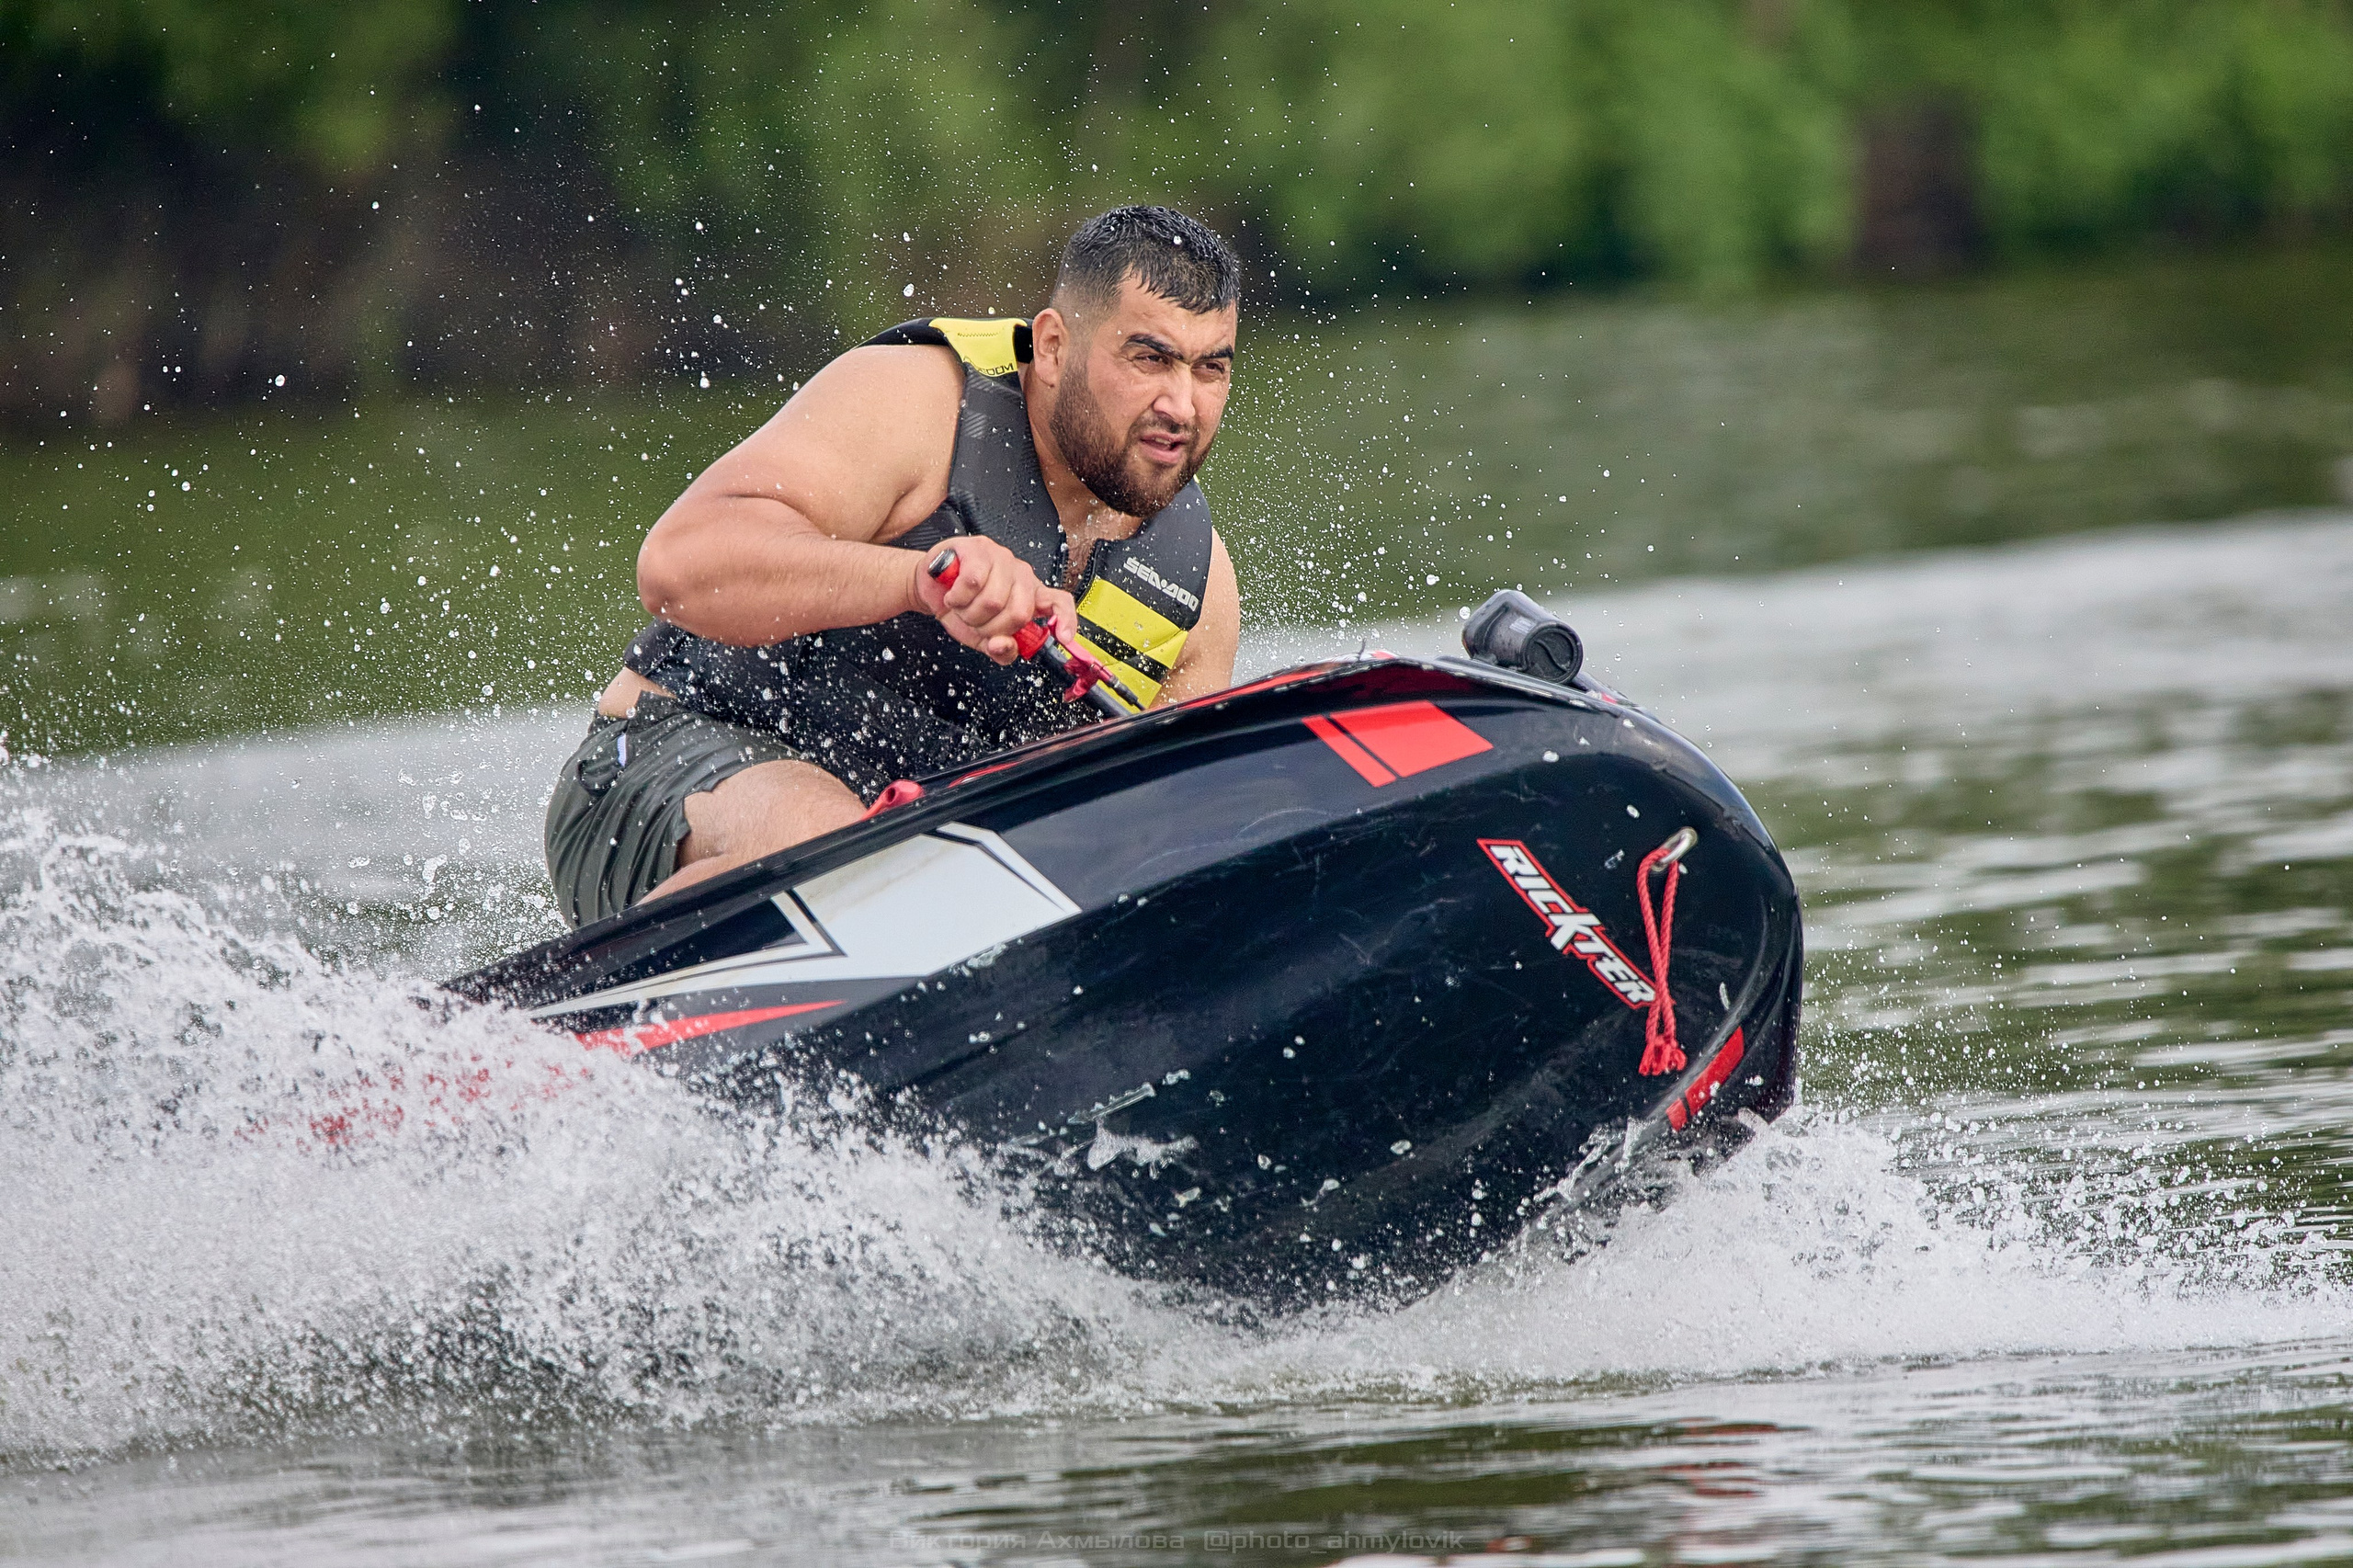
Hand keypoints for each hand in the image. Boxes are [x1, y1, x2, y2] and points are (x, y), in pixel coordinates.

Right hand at [911, 537, 1076, 663]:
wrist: (931, 590)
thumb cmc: (961, 609)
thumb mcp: (982, 638)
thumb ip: (1000, 649)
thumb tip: (1004, 646)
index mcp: (1030, 595)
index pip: (1060, 602)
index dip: (1066, 619)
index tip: (1064, 637)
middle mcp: (1021, 574)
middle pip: (1019, 612)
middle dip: (990, 628)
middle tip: (975, 622)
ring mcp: (1001, 558)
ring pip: (993, 600)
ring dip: (969, 613)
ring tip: (962, 606)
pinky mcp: (978, 548)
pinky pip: (973, 582)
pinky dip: (957, 597)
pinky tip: (954, 595)